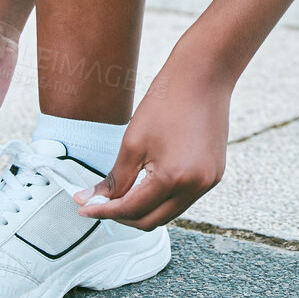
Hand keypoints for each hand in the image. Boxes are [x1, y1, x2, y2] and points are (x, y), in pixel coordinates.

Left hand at [75, 53, 231, 229]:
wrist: (203, 77)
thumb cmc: (167, 103)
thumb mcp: (132, 143)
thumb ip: (114, 179)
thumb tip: (90, 200)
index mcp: (174, 178)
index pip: (132, 210)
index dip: (104, 211)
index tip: (84, 208)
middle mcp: (196, 186)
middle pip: (152, 221)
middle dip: (123, 216)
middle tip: (100, 204)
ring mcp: (209, 182)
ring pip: (168, 212)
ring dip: (143, 209)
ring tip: (121, 194)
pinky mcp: (214, 174)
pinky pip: (183, 198)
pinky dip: (162, 198)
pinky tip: (147, 184)